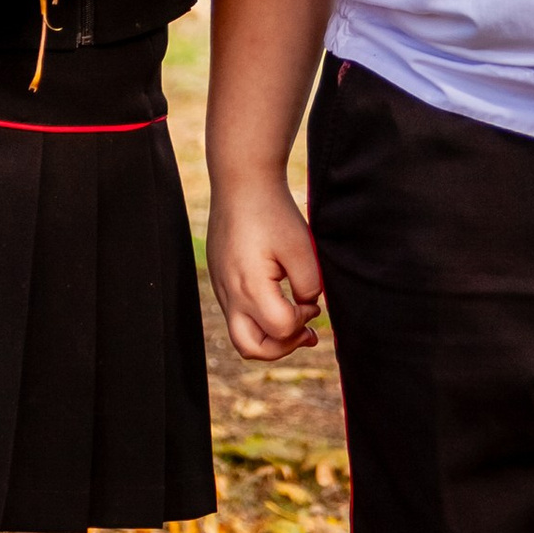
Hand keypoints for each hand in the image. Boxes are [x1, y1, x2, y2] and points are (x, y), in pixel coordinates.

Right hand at [206, 173, 325, 359]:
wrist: (241, 184)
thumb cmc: (273, 212)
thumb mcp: (301, 247)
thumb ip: (309, 285)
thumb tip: (308, 306)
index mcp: (250, 287)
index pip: (281, 329)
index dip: (303, 321)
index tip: (313, 303)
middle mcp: (230, 294)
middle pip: (252, 348)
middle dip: (283, 348)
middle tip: (306, 333)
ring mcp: (221, 289)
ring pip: (241, 336)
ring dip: (270, 338)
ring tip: (296, 327)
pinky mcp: (220, 281)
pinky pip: (236, 315)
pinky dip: (258, 320)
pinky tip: (278, 302)